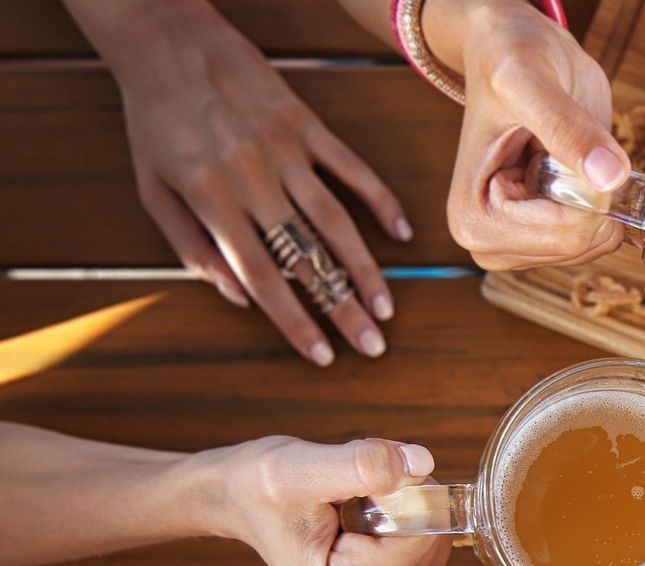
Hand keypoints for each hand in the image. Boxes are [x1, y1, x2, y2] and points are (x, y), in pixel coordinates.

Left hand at [110, 1, 408, 364]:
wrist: (163, 40)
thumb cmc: (153, 119)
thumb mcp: (152, 188)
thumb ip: (189, 246)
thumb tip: (234, 296)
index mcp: (212, 202)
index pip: (263, 278)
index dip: (295, 322)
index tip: (322, 355)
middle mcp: (252, 181)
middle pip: (308, 259)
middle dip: (343, 309)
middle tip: (373, 347)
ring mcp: (284, 152)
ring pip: (337, 223)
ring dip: (366, 269)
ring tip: (387, 306)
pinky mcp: (305, 124)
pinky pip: (352, 168)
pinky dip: (380, 201)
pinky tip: (401, 233)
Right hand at [204, 436, 448, 565]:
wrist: (243, 502)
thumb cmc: (259, 489)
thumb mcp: (296, 469)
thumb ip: (361, 465)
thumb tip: (421, 463)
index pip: (419, 533)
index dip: (394, 495)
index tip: (350, 492)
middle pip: (430, 539)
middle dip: (397, 504)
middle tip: (346, 503)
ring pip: (434, 540)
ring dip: (400, 513)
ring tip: (348, 516)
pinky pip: (433, 548)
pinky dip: (406, 526)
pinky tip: (365, 527)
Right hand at [445, 3, 629, 270]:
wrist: (510, 49)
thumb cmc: (507, 58)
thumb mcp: (531, 81)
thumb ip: (567, 128)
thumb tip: (609, 176)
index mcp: (473, 217)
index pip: (565, 235)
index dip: (590, 193)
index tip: (569, 146)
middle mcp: (489, 241)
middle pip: (580, 246)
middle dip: (592, 197)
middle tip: (566, 146)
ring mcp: (517, 245)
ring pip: (593, 244)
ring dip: (597, 197)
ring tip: (562, 153)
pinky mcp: (542, 238)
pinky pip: (596, 236)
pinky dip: (602, 201)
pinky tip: (572, 168)